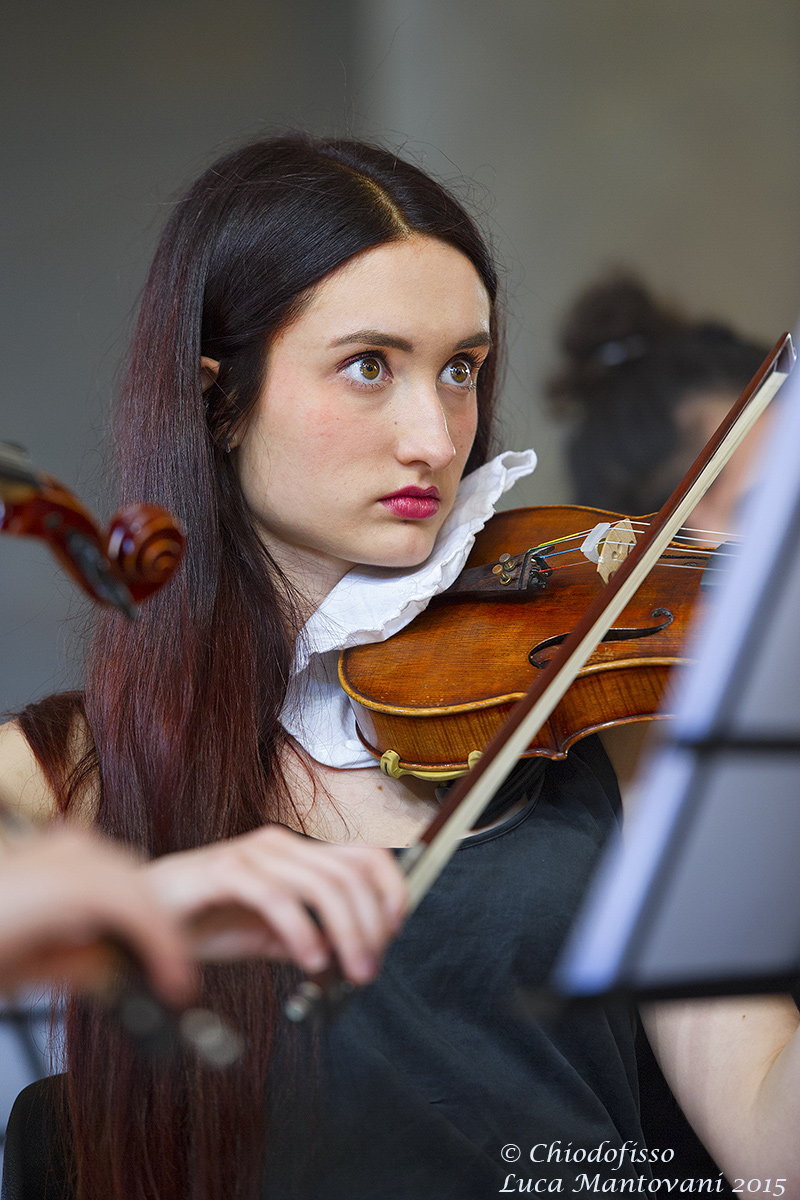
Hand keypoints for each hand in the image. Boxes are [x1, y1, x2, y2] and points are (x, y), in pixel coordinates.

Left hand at [0, 823, 194, 1004]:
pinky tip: (101, 918)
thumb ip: (72, 969)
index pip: (122, 896)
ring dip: (132, 897)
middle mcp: (28, 858)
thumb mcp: (8, 979)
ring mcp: (25, 848)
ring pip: (103, 855)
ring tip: (140, 945)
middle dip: (153, 918)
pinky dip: (103, 881)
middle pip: (119, 870)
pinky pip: (77, 853)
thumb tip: (121, 969)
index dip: (161, 935)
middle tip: (166, 967)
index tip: (174, 977)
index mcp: (27, 892)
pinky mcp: (21, 852)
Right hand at [145, 824, 407, 983]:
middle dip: (370, 924)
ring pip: (322, 884)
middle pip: (350, 873)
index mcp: (295, 853)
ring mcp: (252, 853)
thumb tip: (350, 953)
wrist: (140, 918)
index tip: (394, 930)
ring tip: (348, 970)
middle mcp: (279, 844)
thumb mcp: (269, 934)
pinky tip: (308, 960)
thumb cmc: (201, 921)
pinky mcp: (224, 871)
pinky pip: (277, 897)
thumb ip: (309, 936)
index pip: (364, 855)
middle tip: (369, 967)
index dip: (391, 890)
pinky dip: (301, 931)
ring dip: (346, 932)